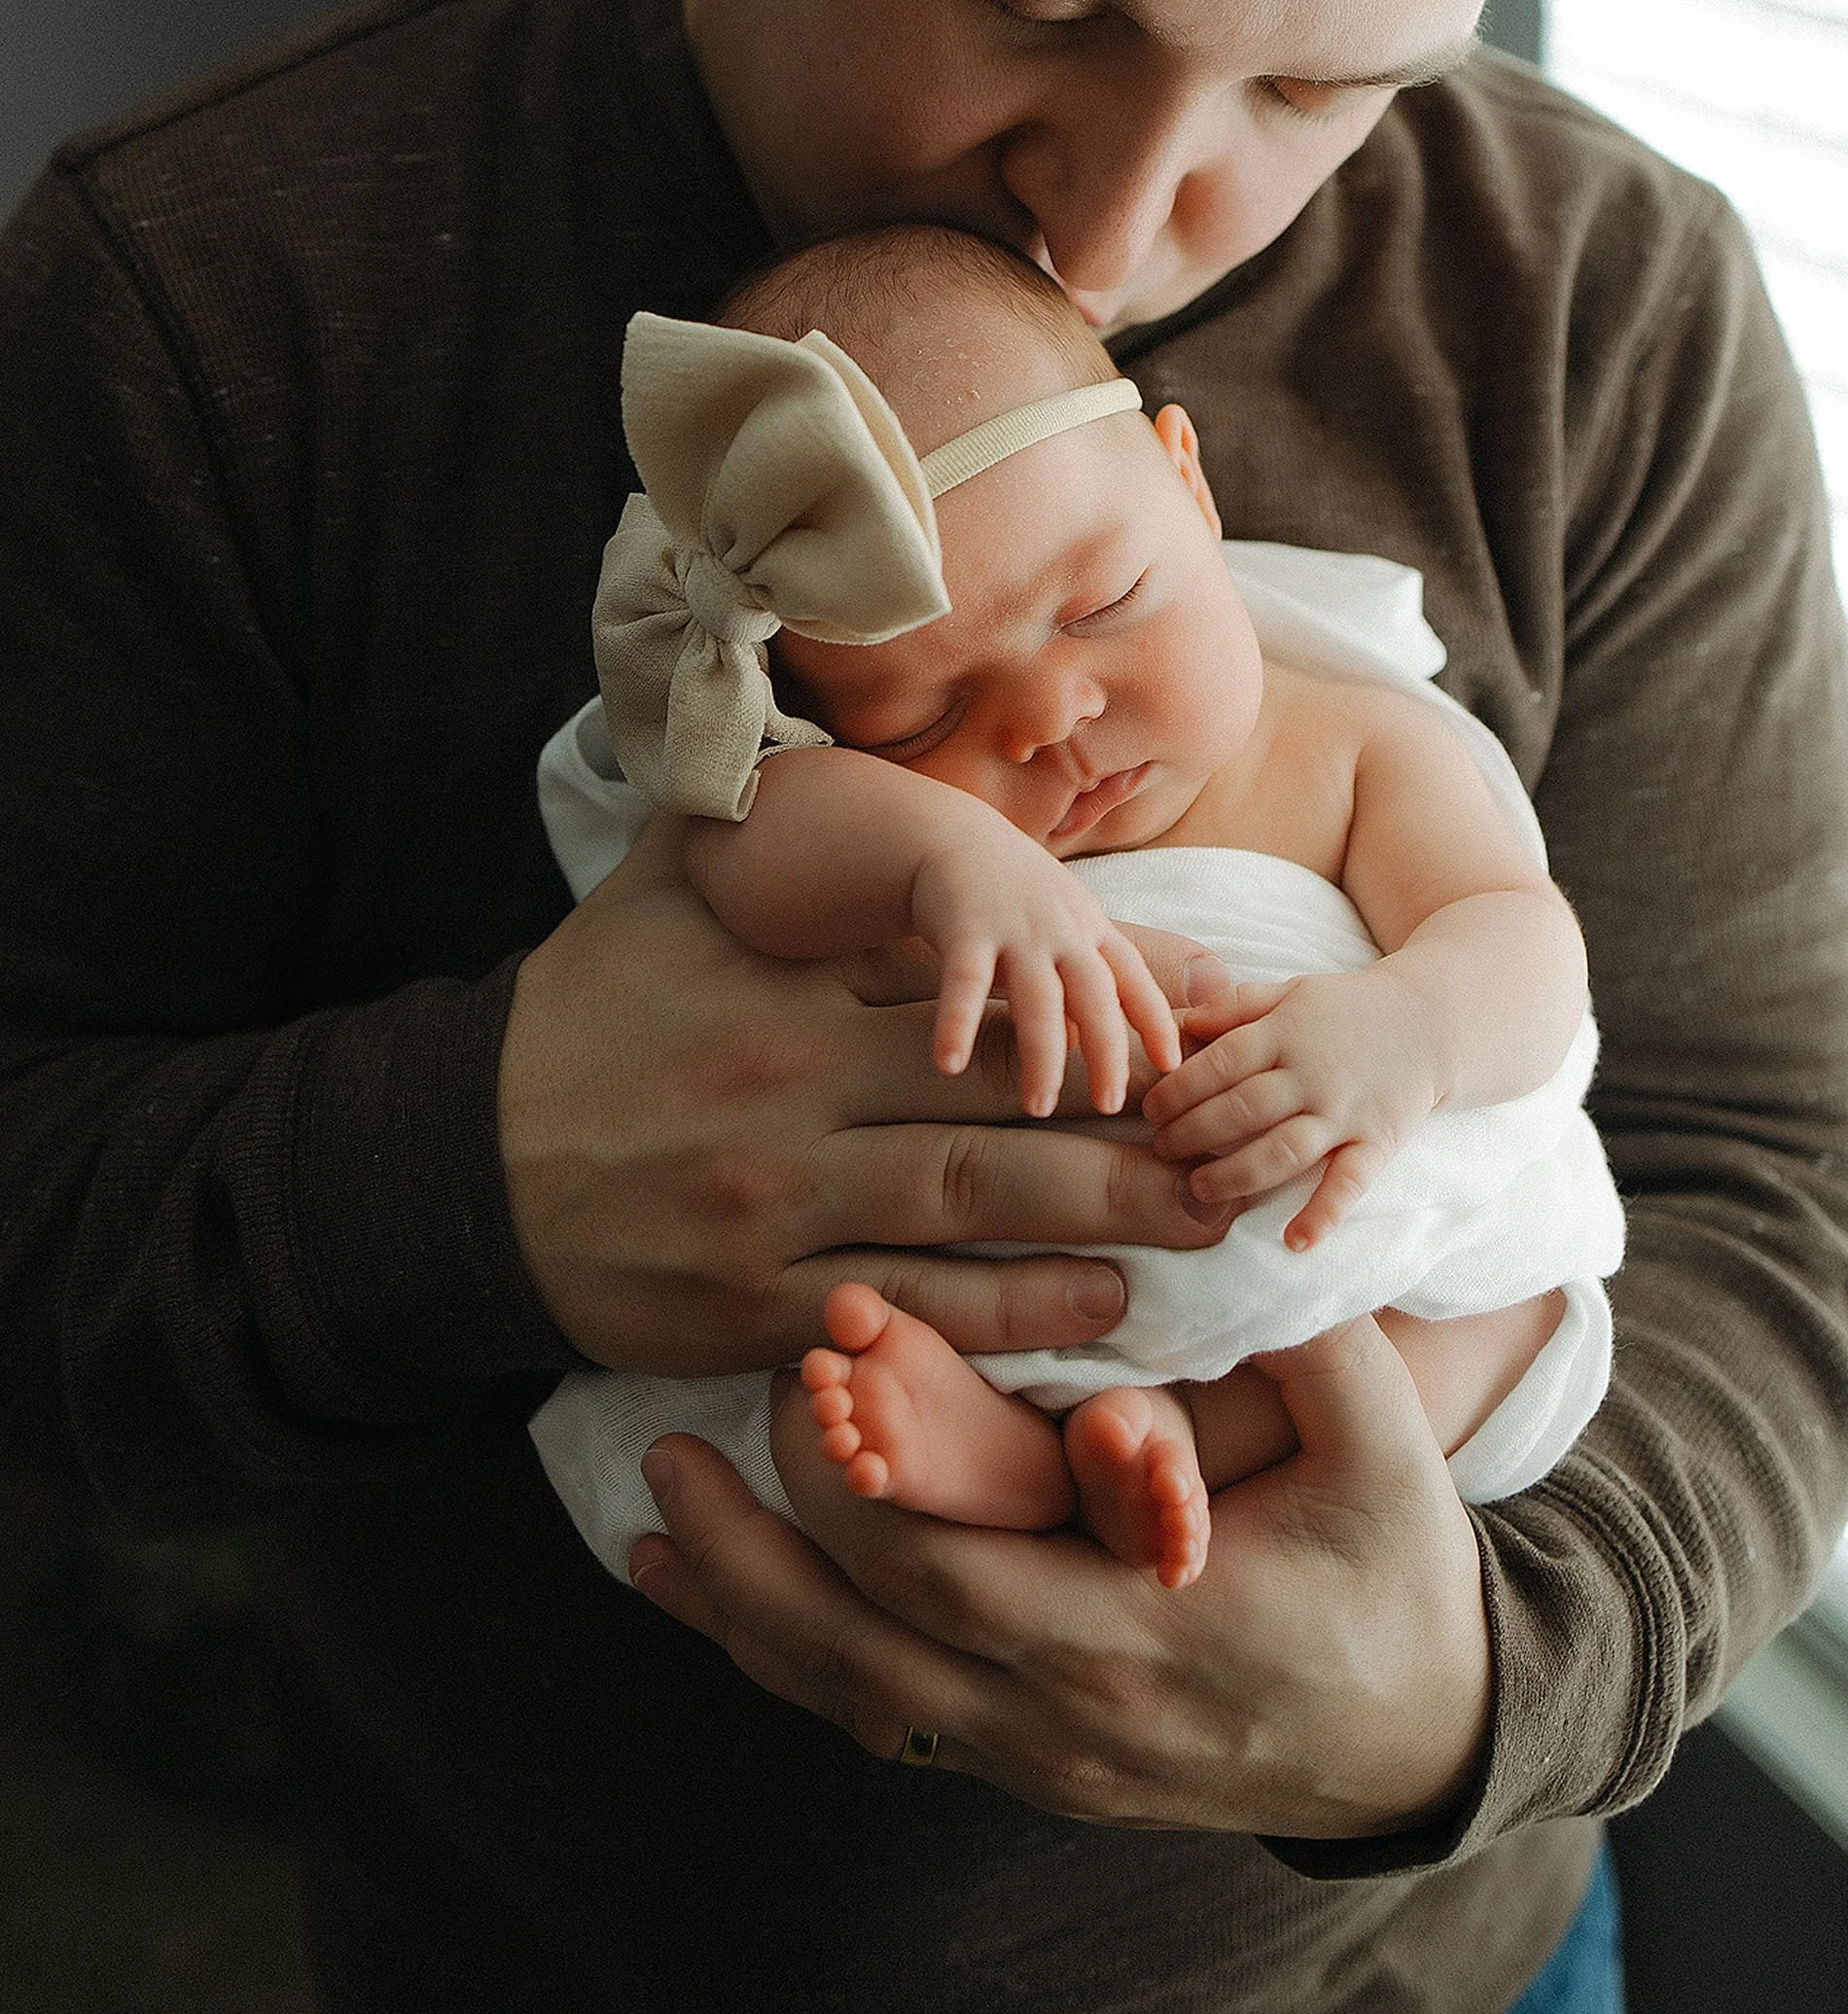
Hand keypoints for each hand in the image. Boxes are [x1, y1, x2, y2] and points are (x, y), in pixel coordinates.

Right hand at [498, 819, 1223, 1371]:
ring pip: (959, 1222)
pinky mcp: (752, 1309)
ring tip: (1191, 1228)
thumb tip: (786, 693)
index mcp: (780, 1002)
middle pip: (987, 1123)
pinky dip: (999, 1320)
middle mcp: (787, 1109)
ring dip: (1088, 1229)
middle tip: (1228, 1148)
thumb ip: (743, 804)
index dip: (1080, 1003)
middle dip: (1120, 1140)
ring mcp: (771, 1219)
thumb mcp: (651, 890)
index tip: (1184, 1012)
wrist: (453, 1172)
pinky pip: (899, 1318)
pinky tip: (1092, 1310)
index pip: (958, 994)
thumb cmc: (576, 1019)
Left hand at [628, 1316, 1490, 1839]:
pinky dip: (782, 1659)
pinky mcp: (1021, 1761)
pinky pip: (873, 1719)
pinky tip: (708, 1603)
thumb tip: (1236, 1214)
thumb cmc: (1397, 1584)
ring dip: (741, 1607)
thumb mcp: (1385, 1460)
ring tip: (655, 1515)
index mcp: (1133, 1633)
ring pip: (847, 1694)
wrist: (1420, 1745)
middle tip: (698, 1425)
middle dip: (766, 1534)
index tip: (811, 1374)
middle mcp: (1060, 1716)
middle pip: (860, 1637)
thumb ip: (1315, 1346)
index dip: (861, 1477)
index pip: (945, 1567)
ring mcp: (1032, 1755)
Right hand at [913, 820, 1180, 1118]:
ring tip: (1038, 1106)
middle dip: (1108, 1051)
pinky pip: (964, 983)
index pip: (1133, 978)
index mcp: (1089, 928)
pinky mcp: (964, 928)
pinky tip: (949, 1064)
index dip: (1157, 1020)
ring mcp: (1015, 928)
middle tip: (1110, 1106)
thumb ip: (1080, 984)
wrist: (951, 836)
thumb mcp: (1062, 928)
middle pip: (1095, 994)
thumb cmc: (1016, 894)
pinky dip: (957, 1023)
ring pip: (1038, 997)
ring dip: (1042, 1052)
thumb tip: (1091, 1050)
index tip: (1174, 1066)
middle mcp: (1061, 929)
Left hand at [1142, 970, 1443, 1247]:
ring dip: (1236, 1175)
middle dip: (1193, 1133)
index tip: (1149, 1109)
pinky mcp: (1376, 1143)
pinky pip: (1348, 1183)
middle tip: (1161, 1149)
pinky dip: (1324, 1214)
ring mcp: (1346, 1112)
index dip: (1179, 1089)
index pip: (1221, 1062)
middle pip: (1243, 1109)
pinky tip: (1295, 1243)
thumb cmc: (1347, 1009)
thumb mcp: (1290, 992)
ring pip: (1283, 1150)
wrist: (1434, 1022)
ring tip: (1198, 1189)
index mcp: (1286, 1032)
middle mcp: (1313, 1074)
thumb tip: (1176, 1021)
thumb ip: (1234, 1007)